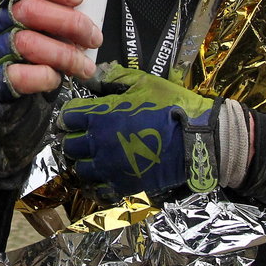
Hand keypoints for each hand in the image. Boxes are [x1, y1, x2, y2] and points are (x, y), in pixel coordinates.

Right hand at [0, 0, 101, 186]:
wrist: (0, 122)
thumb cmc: (24, 72)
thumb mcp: (37, 38)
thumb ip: (50, 22)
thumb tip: (86, 10)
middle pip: (26, 10)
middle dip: (68, 21)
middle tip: (93, 37)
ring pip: (26, 42)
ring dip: (64, 53)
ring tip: (84, 66)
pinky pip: (17, 76)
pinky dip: (44, 76)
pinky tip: (55, 80)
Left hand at [57, 64, 221, 202]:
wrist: (198, 139)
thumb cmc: (172, 106)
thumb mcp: (143, 82)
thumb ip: (114, 78)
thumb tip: (94, 75)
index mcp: (100, 115)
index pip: (67, 116)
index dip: (70, 115)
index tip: (76, 115)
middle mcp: (99, 143)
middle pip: (69, 144)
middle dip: (73, 138)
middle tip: (84, 136)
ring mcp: (110, 167)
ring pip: (79, 168)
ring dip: (83, 161)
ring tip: (93, 156)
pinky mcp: (123, 185)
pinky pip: (98, 190)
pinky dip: (96, 184)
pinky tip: (102, 177)